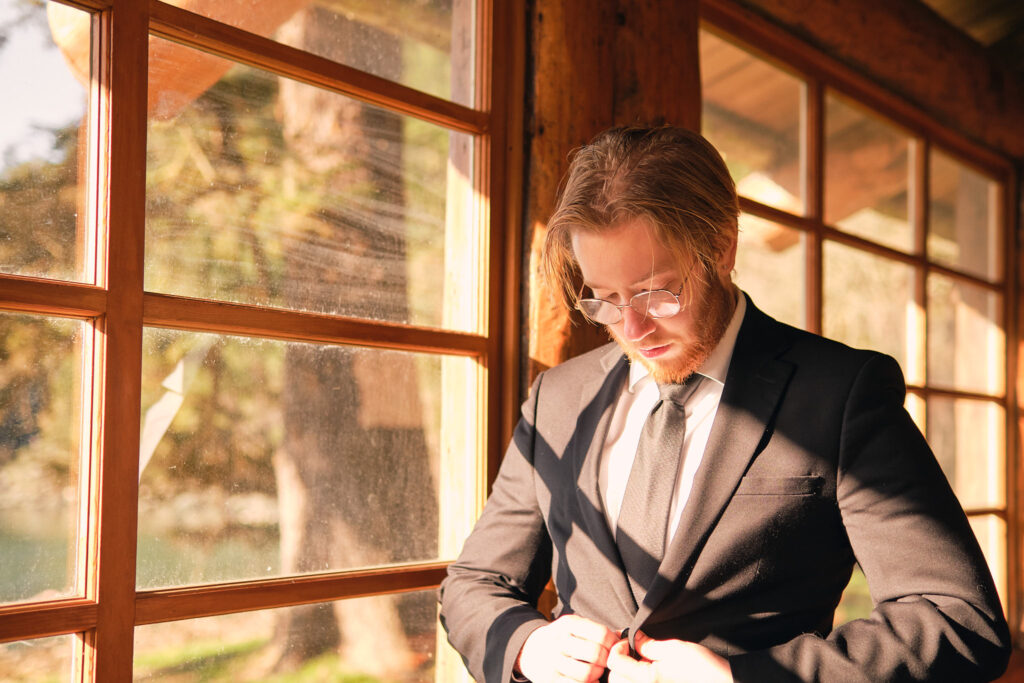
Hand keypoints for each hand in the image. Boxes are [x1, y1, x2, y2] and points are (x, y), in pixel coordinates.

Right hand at [515, 614, 618, 681]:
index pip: (601, 633)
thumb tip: (622, 638)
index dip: (613, 644)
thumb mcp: (573, 627)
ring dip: (597, 675)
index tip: (614, 650)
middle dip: (606, 661)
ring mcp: (553, 661)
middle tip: (605, 663)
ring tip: (596, 673)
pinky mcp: (549, 679)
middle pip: (595, 653)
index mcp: (568, 624)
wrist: (529, 650)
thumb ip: (595, 631)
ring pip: (587, 673)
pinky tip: (589, 681)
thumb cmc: (560, 638)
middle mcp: (559, 640)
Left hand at [606, 631, 732, 682]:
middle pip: (615, 679)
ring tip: (641, 664)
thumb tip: (634, 639)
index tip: (630, 641)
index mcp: (646, 680)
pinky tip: (648, 674)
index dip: (618, 647)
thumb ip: (649, 645)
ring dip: (626, 675)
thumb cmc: (703, 669)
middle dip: (619, 663)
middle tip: (634, 652)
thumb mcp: (674, 649)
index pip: (614, 663)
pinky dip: (635, 681)